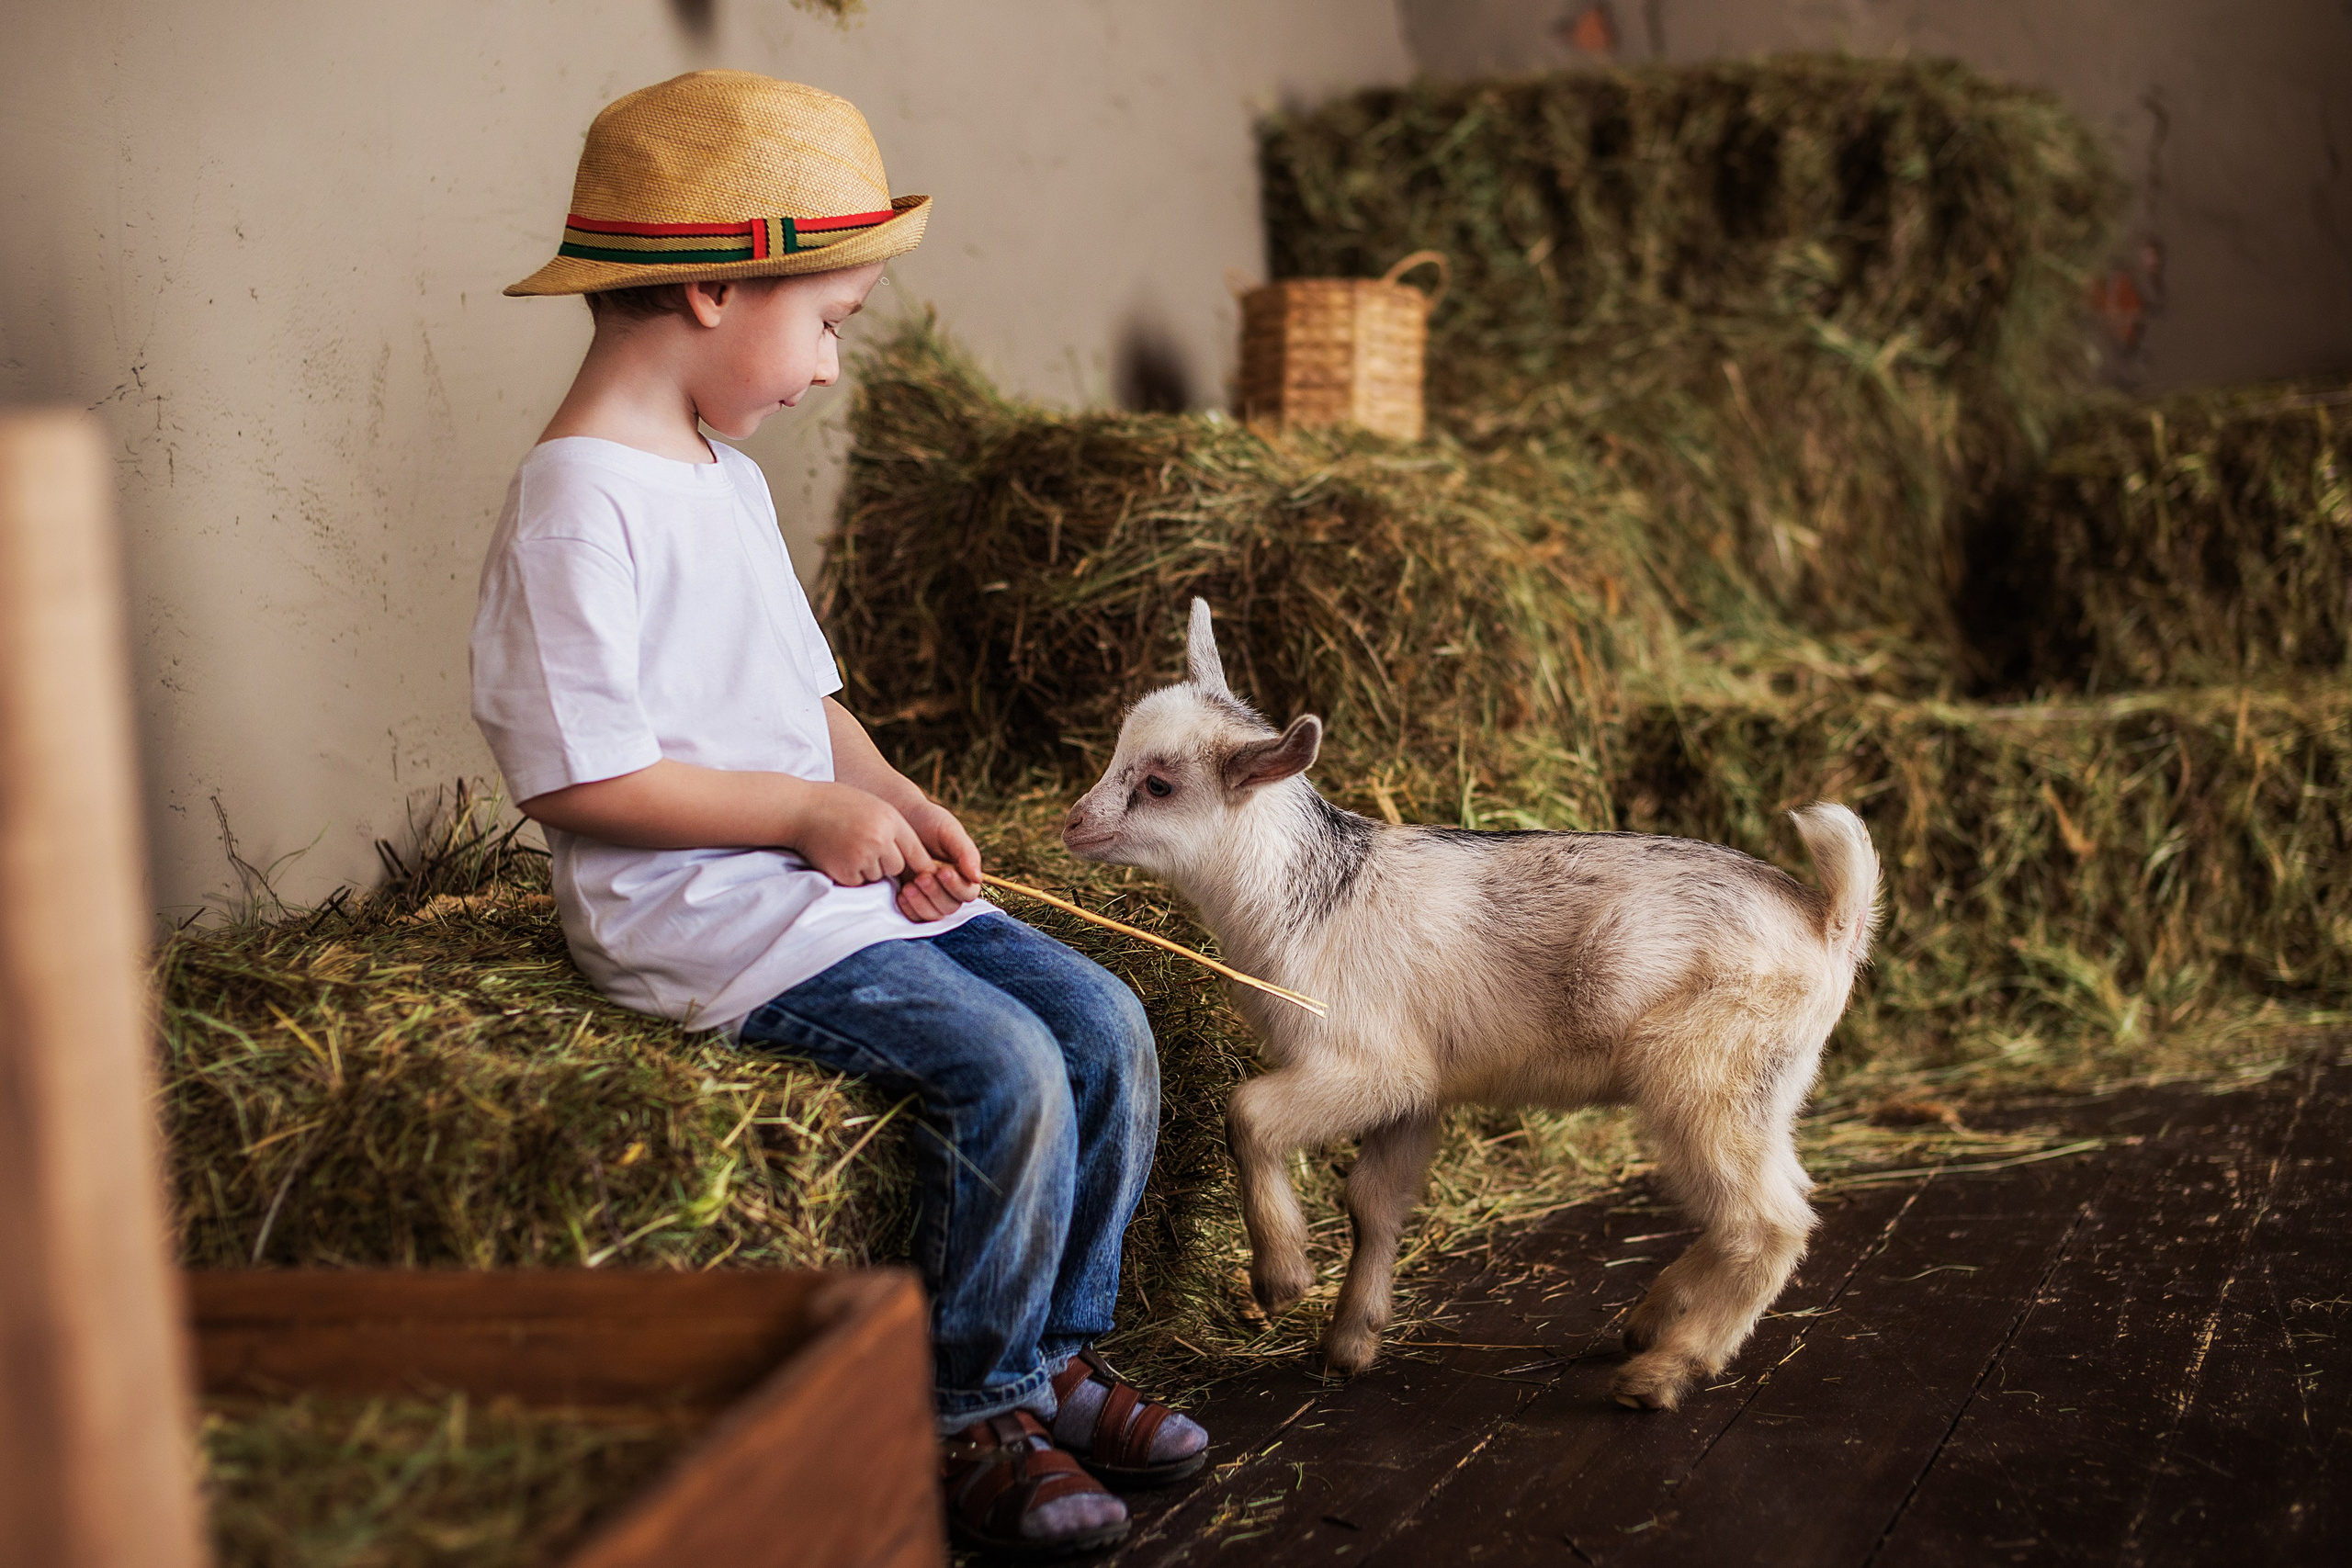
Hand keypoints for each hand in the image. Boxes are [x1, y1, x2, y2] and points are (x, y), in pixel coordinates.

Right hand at [792, 782, 933, 888]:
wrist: (799, 809)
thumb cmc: (837, 805)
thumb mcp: (874, 806)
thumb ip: (894, 827)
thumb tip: (915, 857)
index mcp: (890, 820)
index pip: (917, 852)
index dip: (920, 863)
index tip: (923, 872)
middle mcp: (879, 840)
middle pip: (898, 867)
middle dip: (887, 863)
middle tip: (865, 847)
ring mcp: (862, 858)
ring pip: (878, 876)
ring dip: (868, 869)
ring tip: (848, 847)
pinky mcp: (845, 873)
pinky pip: (859, 882)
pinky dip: (851, 875)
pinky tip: (838, 856)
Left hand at [895, 799, 982, 921]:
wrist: (899, 815)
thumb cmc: (928, 821)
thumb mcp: (948, 830)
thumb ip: (965, 852)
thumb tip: (977, 878)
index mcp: (963, 873)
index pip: (968, 893)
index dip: (957, 886)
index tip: (943, 871)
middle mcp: (949, 889)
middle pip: (950, 906)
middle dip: (936, 894)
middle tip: (921, 877)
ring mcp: (929, 896)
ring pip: (933, 914)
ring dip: (922, 903)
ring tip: (909, 885)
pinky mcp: (911, 900)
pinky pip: (914, 916)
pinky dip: (909, 909)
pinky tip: (901, 894)